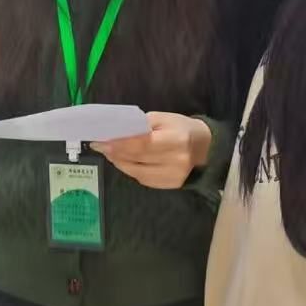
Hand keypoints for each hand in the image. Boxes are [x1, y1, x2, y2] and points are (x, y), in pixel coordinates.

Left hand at [91, 112, 211, 189]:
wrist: (206, 149)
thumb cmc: (182, 128)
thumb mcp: (164, 119)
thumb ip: (141, 125)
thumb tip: (117, 133)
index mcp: (176, 140)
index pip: (142, 144)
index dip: (119, 144)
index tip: (101, 140)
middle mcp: (175, 161)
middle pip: (137, 159)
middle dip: (115, 152)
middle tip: (99, 145)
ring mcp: (173, 177)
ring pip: (137, 172)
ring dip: (119, 162)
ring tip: (109, 152)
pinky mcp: (170, 186)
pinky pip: (143, 179)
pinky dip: (130, 169)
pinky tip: (123, 161)